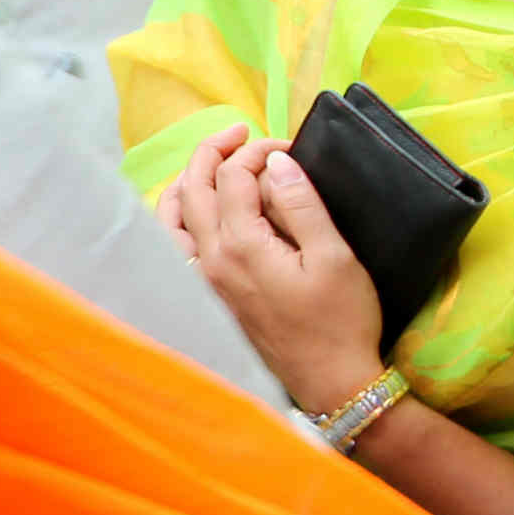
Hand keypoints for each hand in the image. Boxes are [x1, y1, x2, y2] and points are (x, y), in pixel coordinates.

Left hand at [165, 129, 386, 412]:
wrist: (330, 382)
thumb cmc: (341, 320)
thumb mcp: (335, 257)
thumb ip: (302, 205)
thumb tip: (276, 162)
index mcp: (241, 245)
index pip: (232, 176)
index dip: (257, 151)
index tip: (288, 147)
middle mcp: (210, 260)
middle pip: (193, 188)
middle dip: (213, 152)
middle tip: (241, 133)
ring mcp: (203, 280)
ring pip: (172, 217)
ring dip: (187, 182)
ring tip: (213, 163)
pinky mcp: (207, 296)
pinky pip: (174, 247)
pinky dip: (178, 218)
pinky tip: (197, 212)